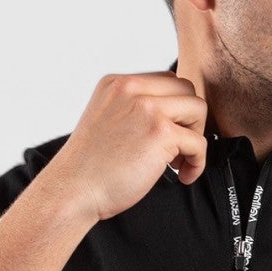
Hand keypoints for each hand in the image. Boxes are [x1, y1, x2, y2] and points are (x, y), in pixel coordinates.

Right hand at [45, 71, 209, 223]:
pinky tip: (182, 176)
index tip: (166, 136)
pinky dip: (197, 162)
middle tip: (176, 149)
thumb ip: (133, 110)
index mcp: (117, 83)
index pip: (166, 80)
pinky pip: (198, 142)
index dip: (174, 110)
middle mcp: (131, 89)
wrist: (73, 190)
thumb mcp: (107, 120)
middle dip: (188, 120)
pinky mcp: (160, 133)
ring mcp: (147, 109)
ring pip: (198, 109)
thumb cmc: (89, 167)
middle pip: (186, 90)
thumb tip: (171, 116)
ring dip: (195, 137)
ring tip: (178, 162)